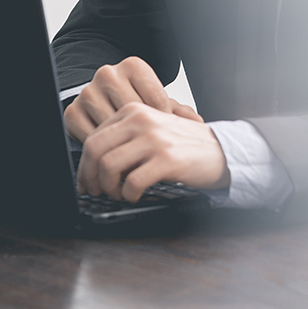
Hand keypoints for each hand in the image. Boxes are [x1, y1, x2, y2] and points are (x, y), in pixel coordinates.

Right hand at [63, 56, 200, 141]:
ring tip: (135, 153)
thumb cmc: (137, 104)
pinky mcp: (72, 111)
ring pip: (111, 126)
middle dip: (143, 135)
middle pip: (133, 113)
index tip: (164, 134)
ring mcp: (87, 92)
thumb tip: (195, 121)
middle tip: (151, 149)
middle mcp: (107, 74)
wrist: (104, 103)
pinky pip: (91, 136)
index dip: (163, 122)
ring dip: (123, 144)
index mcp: (132, 66)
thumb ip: (178, 111)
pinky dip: (104, 148)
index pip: (155, 99)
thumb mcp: (159, 105)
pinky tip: (114, 150)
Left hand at [76, 101, 228, 201]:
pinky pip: (132, 181)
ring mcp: (153, 139)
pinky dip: (128, 194)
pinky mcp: (167, 159)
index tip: (85, 180)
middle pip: (95, 150)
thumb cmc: (182, 145)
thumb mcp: (150, 131)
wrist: (222, 151)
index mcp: (132, 112)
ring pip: (109, 165)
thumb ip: (123, 139)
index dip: (84, 163)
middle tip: (93, 191)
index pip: (94, 137)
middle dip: (89, 175)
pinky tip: (133, 196)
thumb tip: (90, 164)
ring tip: (117, 194)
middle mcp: (140, 120)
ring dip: (108, 187)